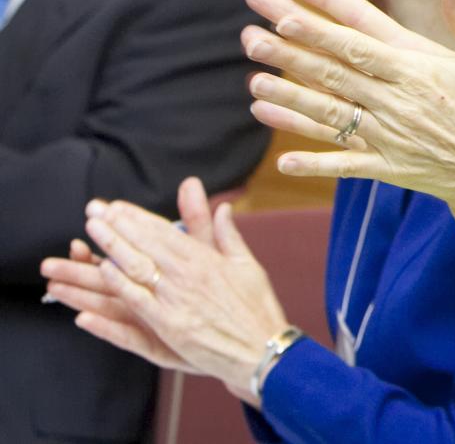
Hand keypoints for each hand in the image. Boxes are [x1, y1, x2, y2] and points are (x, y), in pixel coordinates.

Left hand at [43, 178, 288, 402]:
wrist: (262, 349)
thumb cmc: (257, 308)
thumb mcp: (248, 265)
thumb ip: (229, 236)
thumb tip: (223, 208)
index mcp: (207, 260)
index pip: (165, 232)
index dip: (138, 218)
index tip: (116, 207)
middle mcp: (189, 276)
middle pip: (147, 245)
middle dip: (118, 226)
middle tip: (94, 211)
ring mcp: (177, 301)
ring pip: (138, 268)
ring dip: (113, 247)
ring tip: (91, 231)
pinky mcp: (170, 326)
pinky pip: (139, 302)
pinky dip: (121, 284)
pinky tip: (103, 269)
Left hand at [243, 0, 454, 208]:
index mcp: (419, 69)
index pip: (359, 34)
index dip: (321, 14)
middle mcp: (396, 101)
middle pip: (332, 70)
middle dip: (287, 49)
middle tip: (248, 29)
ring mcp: (389, 137)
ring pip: (328, 115)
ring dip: (288, 99)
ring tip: (252, 84)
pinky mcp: (390, 168)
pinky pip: (345, 164)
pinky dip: (313, 162)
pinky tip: (282, 160)